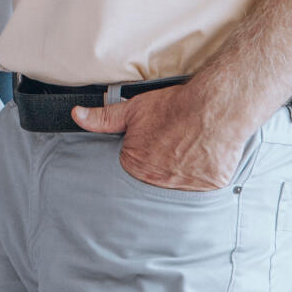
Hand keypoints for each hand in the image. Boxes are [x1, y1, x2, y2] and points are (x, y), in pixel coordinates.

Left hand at [69, 84, 252, 190]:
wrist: (215, 106)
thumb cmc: (173, 107)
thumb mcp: (132, 110)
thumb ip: (102, 118)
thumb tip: (76, 115)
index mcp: (136, 165)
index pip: (136, 166)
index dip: (146, 151)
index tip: (157, 141)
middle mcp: (159, 180)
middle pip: (158, 176)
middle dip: (164, 162)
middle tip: (176, 143)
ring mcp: (185, 186)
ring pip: (181, 183)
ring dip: (185, 170)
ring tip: (191, 147)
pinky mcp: (209, 186)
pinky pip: (204, 185)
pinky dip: (206, 173)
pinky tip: (206, 155)